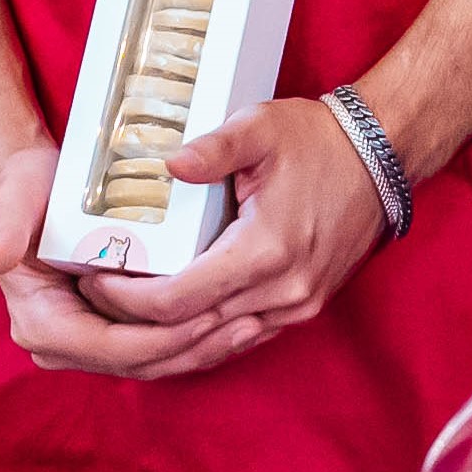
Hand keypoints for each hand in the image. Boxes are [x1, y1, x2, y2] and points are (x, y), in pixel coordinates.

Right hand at [0, 133, 262, 381]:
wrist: (33, 187)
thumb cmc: (27, 189)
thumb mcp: (14, 198)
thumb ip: (5, 226)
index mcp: (40, 324)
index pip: (113, 348)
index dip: (163, 337)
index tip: (209, 314)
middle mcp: (61, 344)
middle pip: (141, 363)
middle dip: (194, 347)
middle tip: (247, 321)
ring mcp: (88, 344)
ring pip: (156, 363)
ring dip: (205, 349)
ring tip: (254, 323)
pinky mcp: (112, 333)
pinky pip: (160, 349)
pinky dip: (198, 341)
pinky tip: (237, 321)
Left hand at [84, 98, 393, 365]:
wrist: (381, 157)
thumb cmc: (319, 141)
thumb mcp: (261, 127)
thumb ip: (212, 147)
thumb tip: (167, 164)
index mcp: (266, 251)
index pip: (177, 302)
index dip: (126, 299)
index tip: (93, 278)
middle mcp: (282, 291)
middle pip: (189, 331)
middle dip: (133, 323)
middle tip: (90, 299)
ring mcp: (296, 306)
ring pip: (215, 344)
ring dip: (165, 339)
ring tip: (117, 318)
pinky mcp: (303, 308)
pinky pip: (241, 337)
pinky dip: (201, 337)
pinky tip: (167, 328)